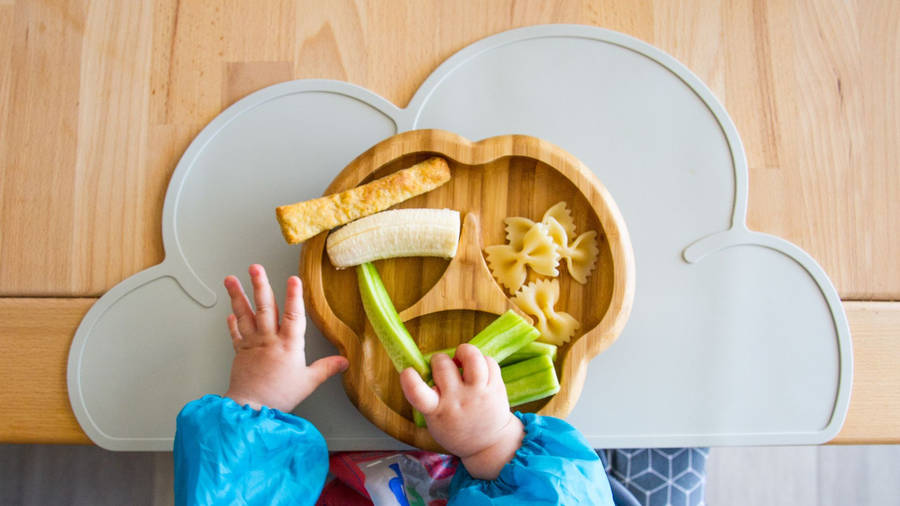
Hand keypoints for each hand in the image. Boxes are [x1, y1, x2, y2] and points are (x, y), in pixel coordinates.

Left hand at [223, 264, 348, 411]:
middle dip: (260, 285)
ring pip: (245, 315)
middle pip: (265, 307)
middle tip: (255, 268)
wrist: (251, 408)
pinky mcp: (240, 352)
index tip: (293, 279)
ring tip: (231, 279)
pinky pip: (235, 333)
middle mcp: (269, 340)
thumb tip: (344, 361)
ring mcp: (252, 344)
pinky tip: (230, 311)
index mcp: (289, 345)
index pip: (293, 315)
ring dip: (238, 295)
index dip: (294, 296)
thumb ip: (326, 368)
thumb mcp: (308, 382)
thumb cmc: (279, 396)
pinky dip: (232, 321)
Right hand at [400, 343, 523, 479]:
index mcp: (436, 410)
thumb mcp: (434, 420)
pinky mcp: (496, 387)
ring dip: (464, 351)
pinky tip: (478, 369)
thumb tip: (425, 365)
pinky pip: (489, 361)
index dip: (410, 380)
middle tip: (443, 368)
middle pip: (443, 364)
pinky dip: (482, 360)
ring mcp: (479, 393)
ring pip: (472, 357)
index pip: (418, 394)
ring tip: (462, 359)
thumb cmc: (455, 428)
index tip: (407, 372)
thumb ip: (427, 396)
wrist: (489, 445)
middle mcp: (458, 400)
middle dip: (439, 360)